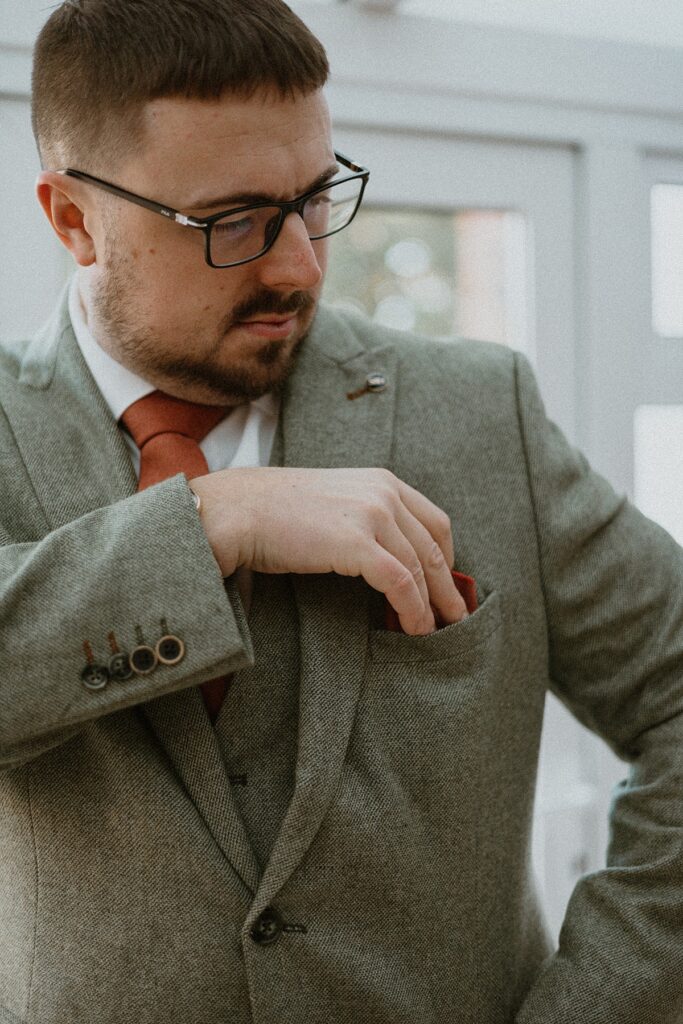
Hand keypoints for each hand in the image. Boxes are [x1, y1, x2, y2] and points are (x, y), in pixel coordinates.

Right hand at [189, 467, 467, 635]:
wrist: (237, 510)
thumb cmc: (274, 512)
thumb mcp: (333, 504)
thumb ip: (363, 520)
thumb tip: (382, 555)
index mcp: (381, 481)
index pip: (434, 522)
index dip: (448, 557)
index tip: (447, 585)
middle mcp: (384, 492)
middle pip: (435, 547)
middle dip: (447, 587)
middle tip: (455, 617)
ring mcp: (373, 515)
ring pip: (421, 568)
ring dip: (432, 605)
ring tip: (434, 631)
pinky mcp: (358, 543)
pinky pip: (400, 583)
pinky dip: (412, 610)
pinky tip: (413, 630)